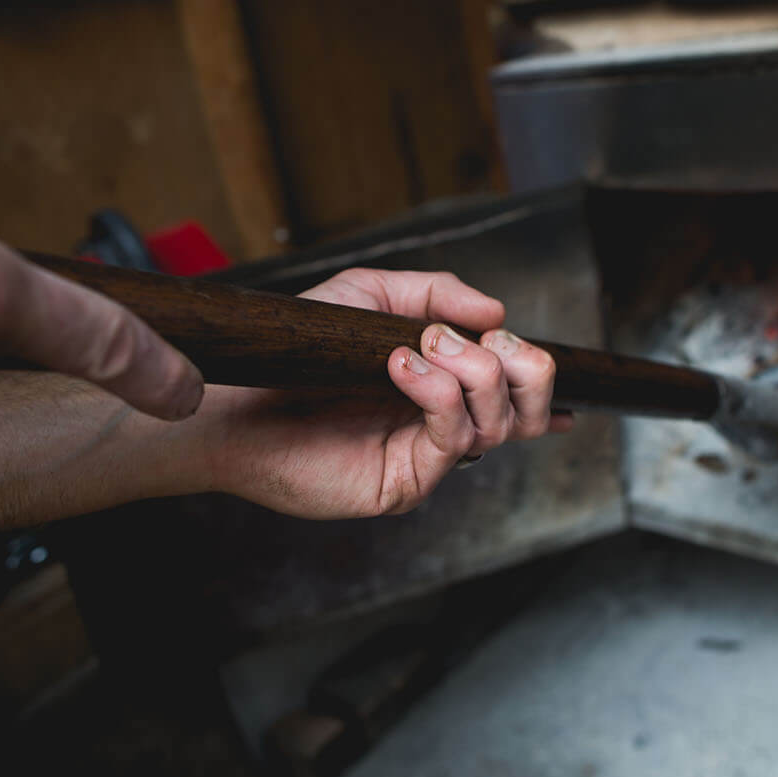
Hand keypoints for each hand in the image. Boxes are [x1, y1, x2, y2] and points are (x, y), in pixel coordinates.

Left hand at [195, 267, 571, 518]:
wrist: (237, 397)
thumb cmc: (296, 347)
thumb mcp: (369, 295)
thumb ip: (435, 293)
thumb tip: (496, 313)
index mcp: (441, 387)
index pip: (516, 392)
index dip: (540, 377)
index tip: (530, 352)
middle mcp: (440, 425)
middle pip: (527, 413)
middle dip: (527, 368)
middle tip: (485, 342)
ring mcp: (424, 456)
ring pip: (498, 423)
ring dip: (473, 371)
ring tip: (422, 345)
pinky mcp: (404, 482)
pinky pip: (452, 439)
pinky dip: (439, 392)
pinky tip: (403, 365)